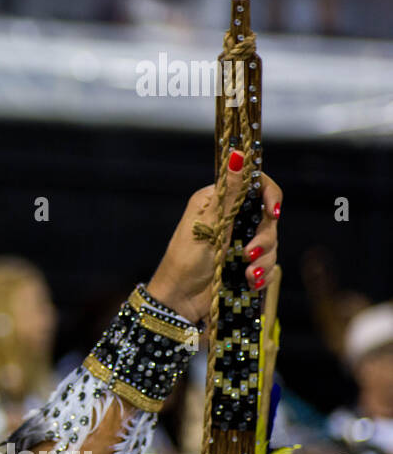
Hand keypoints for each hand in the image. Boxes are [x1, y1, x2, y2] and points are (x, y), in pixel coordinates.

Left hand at [146, 151, 281, 324]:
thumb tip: (238, 153)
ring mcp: (238, 240)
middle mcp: (229, 217)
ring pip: (271, 242)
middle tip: (248, 253)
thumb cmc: (186, 260)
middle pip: (267, 217)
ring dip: (263, 259)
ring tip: (247, 274)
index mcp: (216, 200)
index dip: (269, 196)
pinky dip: (262, 274)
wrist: (180, 300)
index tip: (273, 212)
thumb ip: (229, 192)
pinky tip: (249, 282)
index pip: (255, 185)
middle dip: (264, 238)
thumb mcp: (210, 224)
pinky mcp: (244, 262)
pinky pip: (267, 263)